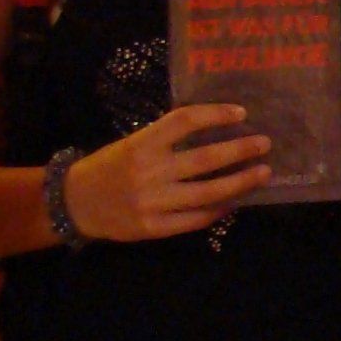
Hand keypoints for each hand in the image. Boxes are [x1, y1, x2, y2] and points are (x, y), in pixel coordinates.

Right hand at [68, 104, 269, 238]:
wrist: (75, 203)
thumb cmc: (110, 167)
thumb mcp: (132, 144)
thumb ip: (166, 140)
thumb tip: (216, 133)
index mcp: (141, 144)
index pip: (183, 122)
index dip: (214, 114)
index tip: (241, 112)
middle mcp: (148, 171)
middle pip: (204, 160)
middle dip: (239, 150)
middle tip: (265, 144)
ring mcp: (152, 202)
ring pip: (208, 193)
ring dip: (240, 183)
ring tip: (263, 173)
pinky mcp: (154, 228)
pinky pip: (196, 219)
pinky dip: (219, 209)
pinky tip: (236, 201)